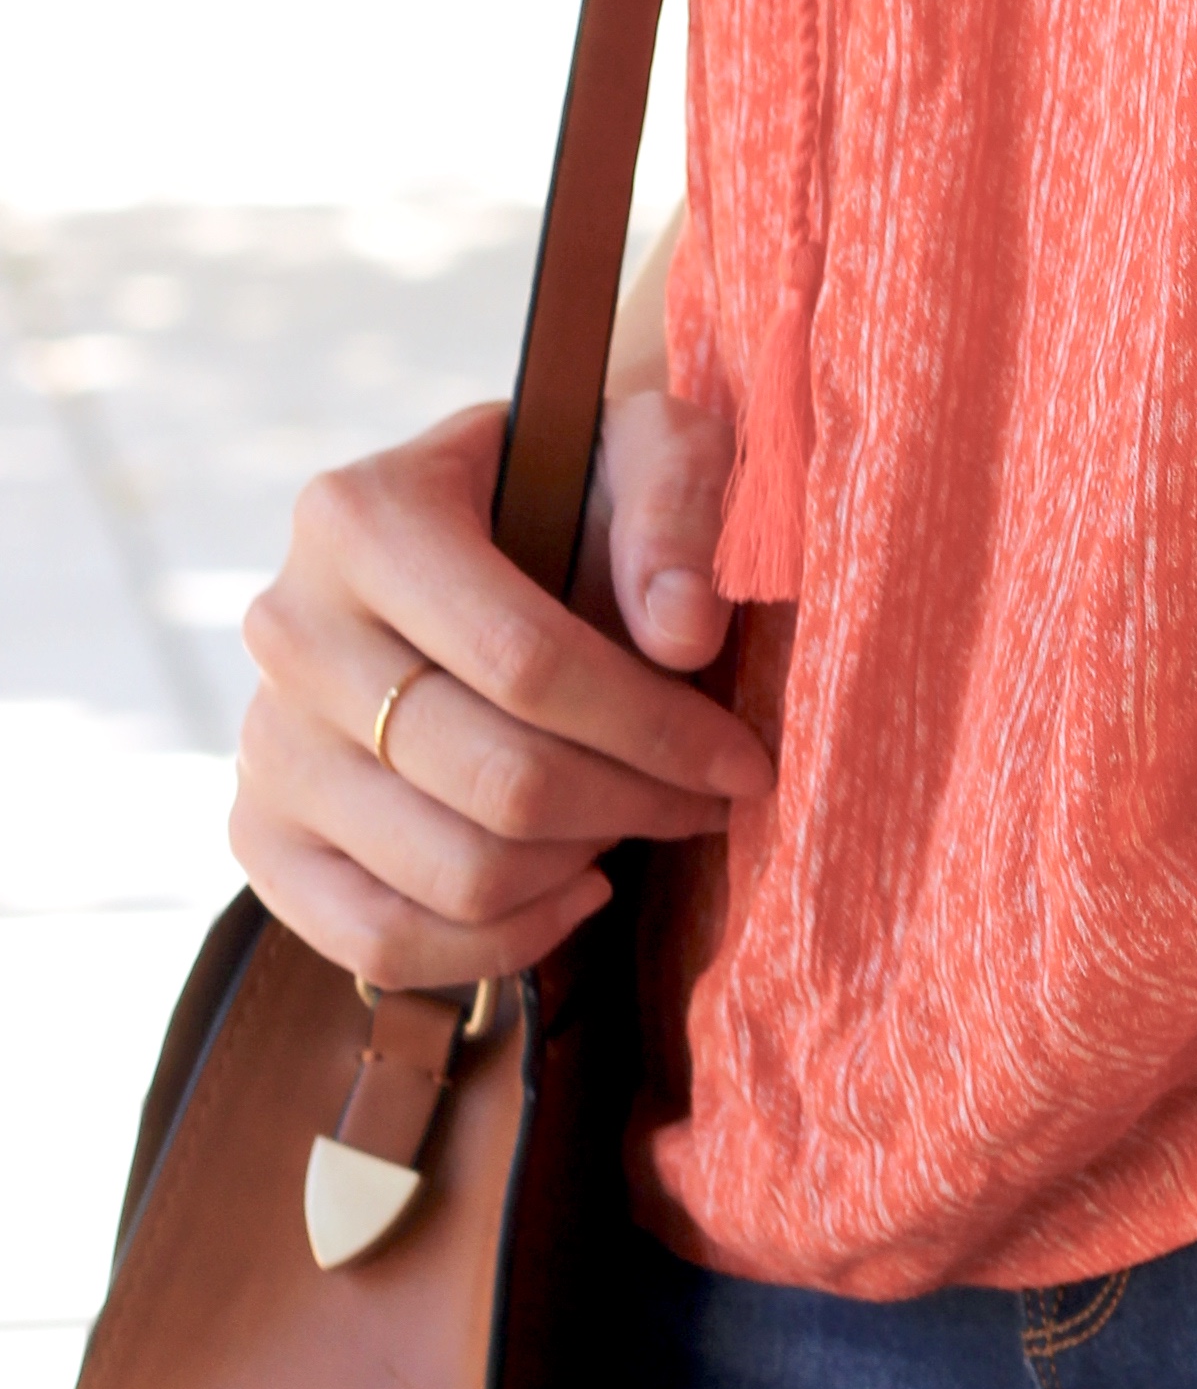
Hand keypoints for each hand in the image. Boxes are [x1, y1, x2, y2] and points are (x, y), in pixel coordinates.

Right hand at [232, 391, 767, 997]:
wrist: (482, 531)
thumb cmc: (580, 492)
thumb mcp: (646, 446)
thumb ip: (677, 506)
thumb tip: (682, 634)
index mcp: (360, 518)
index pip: (527, 664)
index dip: (658, 731)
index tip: (744, 762)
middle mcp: (289, 629)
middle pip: (496, 782)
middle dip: (635, 804)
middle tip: (706, 799)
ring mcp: (265, 741)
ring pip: (451, 874)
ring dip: (579, 867)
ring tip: (632, 821)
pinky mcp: (260, 832)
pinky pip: (379, 941)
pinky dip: (498, 942)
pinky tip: (571, 888)